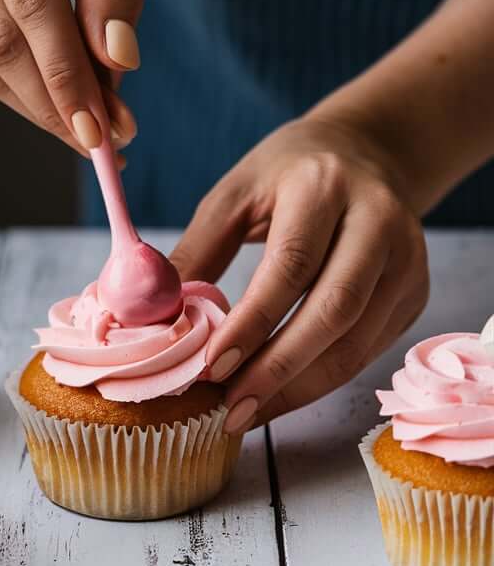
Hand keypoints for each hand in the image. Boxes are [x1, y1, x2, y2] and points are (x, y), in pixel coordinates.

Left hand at [171, 116, 429, 431]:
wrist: (368, 153)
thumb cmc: (289, 176)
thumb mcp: (235, 194)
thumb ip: (196, 251)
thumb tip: (151, 317)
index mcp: (324, 186)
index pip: (291, 265)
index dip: (252, 322)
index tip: (211, 368)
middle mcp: (378, 221)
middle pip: (335, 310)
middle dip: (279, 369)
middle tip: (230, 408)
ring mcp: (406, 260)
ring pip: (358, 342)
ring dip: (300, 388)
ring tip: (248, 412)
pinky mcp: (415, 292)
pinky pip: (368, 350)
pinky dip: (322, 381)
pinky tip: (281, 395)